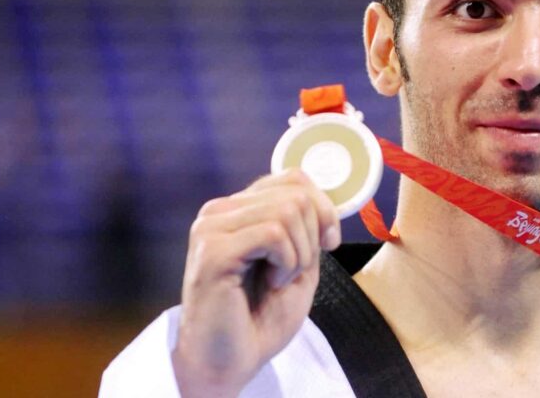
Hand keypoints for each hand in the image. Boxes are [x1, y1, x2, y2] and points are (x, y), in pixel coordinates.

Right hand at [171, 169, 340, 396]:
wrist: (232, 361)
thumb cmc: (262, 317)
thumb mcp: (299, 260)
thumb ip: (308, 225)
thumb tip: (327, 198)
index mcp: (238, 209)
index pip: (294, 177)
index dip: (323, 208)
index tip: (327, 243)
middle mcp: (219, 211)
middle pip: (297, 193)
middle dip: (312, 236)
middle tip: (292, 271)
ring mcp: (212, 227)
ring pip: (289, 210)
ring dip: (299, 253)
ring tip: (278, 279)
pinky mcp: (213, 250)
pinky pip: (274, 234)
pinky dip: (287, 262)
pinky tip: (270, 282)